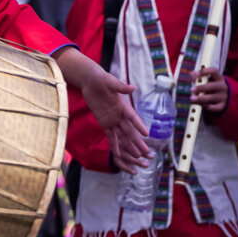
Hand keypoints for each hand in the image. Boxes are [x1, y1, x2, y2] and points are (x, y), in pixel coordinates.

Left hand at [54, 47, 148, 172]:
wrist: (91, 81)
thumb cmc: (102, 79)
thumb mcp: (110, 82)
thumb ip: (120, 87)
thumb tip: (132, 88)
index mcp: (123, 106)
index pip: (133, 117)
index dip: (139, 125)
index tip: (147, 134)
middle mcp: (119, 115)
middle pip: (130, 131)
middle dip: (137, 142)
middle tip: (146, 152)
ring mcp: (112, 120)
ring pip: (122, 136)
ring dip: (129, 146)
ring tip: (137, 157)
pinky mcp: (104, 122)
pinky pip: (110, 136)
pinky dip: (114, 144)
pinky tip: (118, 154)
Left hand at [190, 66, 227, 113]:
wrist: (222, 99)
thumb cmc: (210, 87)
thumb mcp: (207, 81)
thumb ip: (198, 78)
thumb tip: (192, 74)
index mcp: (218, 78)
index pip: (214, 71)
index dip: (205, 71)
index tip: (196, 74)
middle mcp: (222, 87)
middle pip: (212, 86)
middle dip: (201, 88)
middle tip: (191, 90)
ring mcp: (223, 97)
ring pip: (212, 97)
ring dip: (201, 98)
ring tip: (192, 99)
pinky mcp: (222, 106)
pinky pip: (215, 107)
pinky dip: (207, 107)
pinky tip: (201, 105)